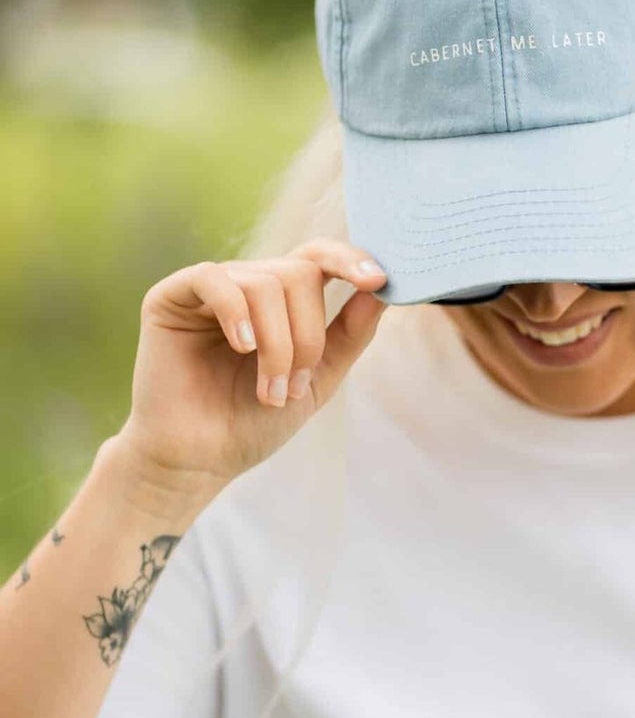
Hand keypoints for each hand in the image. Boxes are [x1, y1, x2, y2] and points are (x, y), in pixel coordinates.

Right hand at [111, 238, 388, 498]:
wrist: (199, 461)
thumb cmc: (253, 422)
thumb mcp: (318, 379)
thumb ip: (350, 334)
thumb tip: (380, 288)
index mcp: (282, 300)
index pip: (318, 257)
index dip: (350, 260)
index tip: (378, 280)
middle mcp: (247, 285)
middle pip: (299, 274)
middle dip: (307, 335)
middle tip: (292, 388)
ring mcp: (209, 289)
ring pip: (265, 283)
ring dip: (277, 345)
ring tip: (268, 391)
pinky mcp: (170, 298)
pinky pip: (213, 279)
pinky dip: (235, 312)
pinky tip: (242, 346)